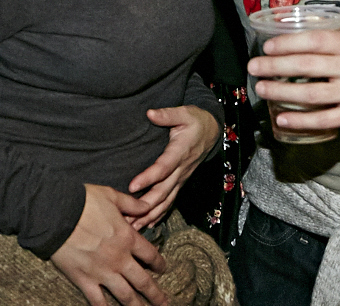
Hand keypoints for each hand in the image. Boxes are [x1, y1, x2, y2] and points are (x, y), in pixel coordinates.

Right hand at [50, 184, 167, 305]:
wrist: (57, 214)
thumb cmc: (84, 202)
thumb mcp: (112, 196)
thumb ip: (131, 204)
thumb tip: (147, 205)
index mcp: (127, 238)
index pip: (150, 254)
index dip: (159, 263)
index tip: (163, 269)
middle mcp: (119, 259)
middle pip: (142, 281)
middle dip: (155, 294)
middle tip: (164, 303)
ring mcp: (102, 272)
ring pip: (125, 295)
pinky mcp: (84, 280)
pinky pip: (97, 300)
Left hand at [126, 105, 219, 228]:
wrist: (211, 132)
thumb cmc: (195, 121)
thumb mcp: (184, 113)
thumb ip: (167, 114)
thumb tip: (150, 114)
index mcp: (180, 152)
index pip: (163, 168)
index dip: (148, 178)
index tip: (132, 186)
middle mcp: (181, 169)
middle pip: (163, 192)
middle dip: (145, 206)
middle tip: (128, 218)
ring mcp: (181, 178)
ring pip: (166, 201)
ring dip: (149, 215)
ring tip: (133, 227)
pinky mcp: (180, 182)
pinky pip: (170, 202)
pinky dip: (159, 214)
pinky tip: (148, 224)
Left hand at [249, 28, 339, 131]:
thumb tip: (311, 37)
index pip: (313, 41)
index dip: (287, 43)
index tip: (267, 46)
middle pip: (306, 66)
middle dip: (275, 66)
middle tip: (254, 67)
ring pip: (311, 94)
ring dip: (282, 92)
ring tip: (262, 89)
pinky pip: (326, 119)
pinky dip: (302, 120)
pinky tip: (283, 118)